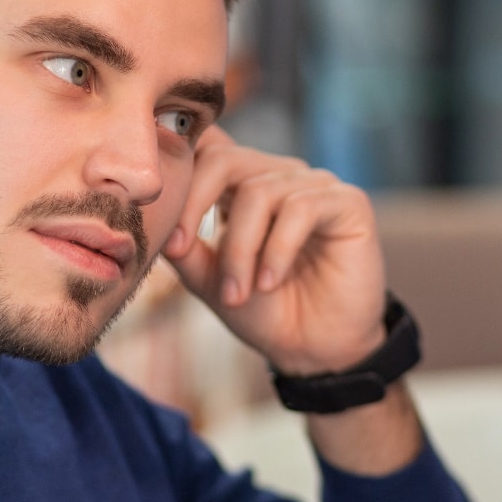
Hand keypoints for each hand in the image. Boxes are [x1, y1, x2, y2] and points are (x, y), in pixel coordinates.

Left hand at [161, 127, 387, 375]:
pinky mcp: (347, 202)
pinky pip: (301, 208)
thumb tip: (154, 220)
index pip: (204, 150)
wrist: (315, 351)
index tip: (158, 223)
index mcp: (241, 184)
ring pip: (258, 192)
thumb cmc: (263, 311)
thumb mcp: (208, 280)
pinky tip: (268, 282)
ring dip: (238, 249)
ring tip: (236, 293)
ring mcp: (313, 184)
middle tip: (179, 251)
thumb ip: (182, 247)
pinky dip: (276, 250)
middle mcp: (277, 175)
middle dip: (194, 206)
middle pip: (223, 160)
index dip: (177, 173)